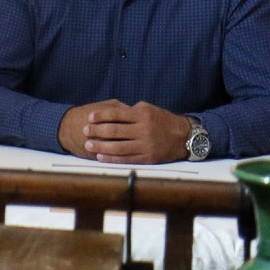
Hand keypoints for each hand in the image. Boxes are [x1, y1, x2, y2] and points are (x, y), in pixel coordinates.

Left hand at [58, 100, 191, 164]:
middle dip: (96, 131)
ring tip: (88, 144)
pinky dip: (111, 158)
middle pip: (114, 131)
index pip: (116, 114)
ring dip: (100, 146)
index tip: (89, 117)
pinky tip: (100, 157)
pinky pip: (126, 159)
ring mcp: (146, 145)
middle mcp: (144, 130)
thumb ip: (130, 111)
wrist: (185, 137)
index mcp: (142, 115)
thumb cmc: (162, 120)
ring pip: (118, 147)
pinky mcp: (148, 158)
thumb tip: (109, 112)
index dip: (101, 116)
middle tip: (84, 130)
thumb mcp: (149, 109)